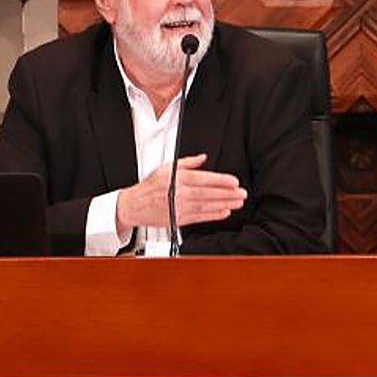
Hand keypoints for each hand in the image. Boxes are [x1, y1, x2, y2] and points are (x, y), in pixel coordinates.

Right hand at [116, 153, 246, 236]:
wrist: (134, 205)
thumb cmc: (149, 187)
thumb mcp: (166, 168)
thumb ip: (187, 163)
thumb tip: (203, 158)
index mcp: (177, 178)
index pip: (204, 179)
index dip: (221, 181)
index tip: (234, 181)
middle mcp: (179, 193)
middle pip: (208, 193)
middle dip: (227, 194)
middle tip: (242, 193)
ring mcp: (179, 208)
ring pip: (206, 206)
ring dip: (224, 204)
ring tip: (237, 202)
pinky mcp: (179, 219)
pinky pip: (200, 218)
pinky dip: (213, 215)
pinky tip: (224, 212)